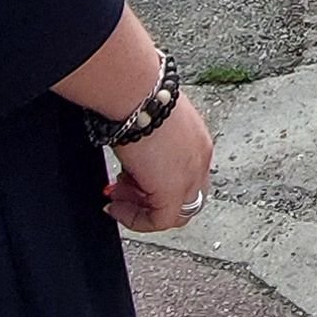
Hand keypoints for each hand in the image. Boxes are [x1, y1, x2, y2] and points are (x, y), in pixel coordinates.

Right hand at [105, 100, 215, 233]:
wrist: (138, 95)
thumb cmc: (139, 99)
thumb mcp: (152, 124)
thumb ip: (153, 146)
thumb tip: (135, 159)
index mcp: (197, 142)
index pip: (186, 176)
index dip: (157, 183)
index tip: (131, 180)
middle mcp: (200, 161)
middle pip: (184, 197)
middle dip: (152, 199)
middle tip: (124, 191)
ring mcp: (191, 177)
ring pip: (175, 213)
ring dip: (142, 209)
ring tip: (117, 197)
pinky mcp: (174, 191)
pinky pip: (159, 221)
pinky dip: (136, 219)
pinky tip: (116, 208)